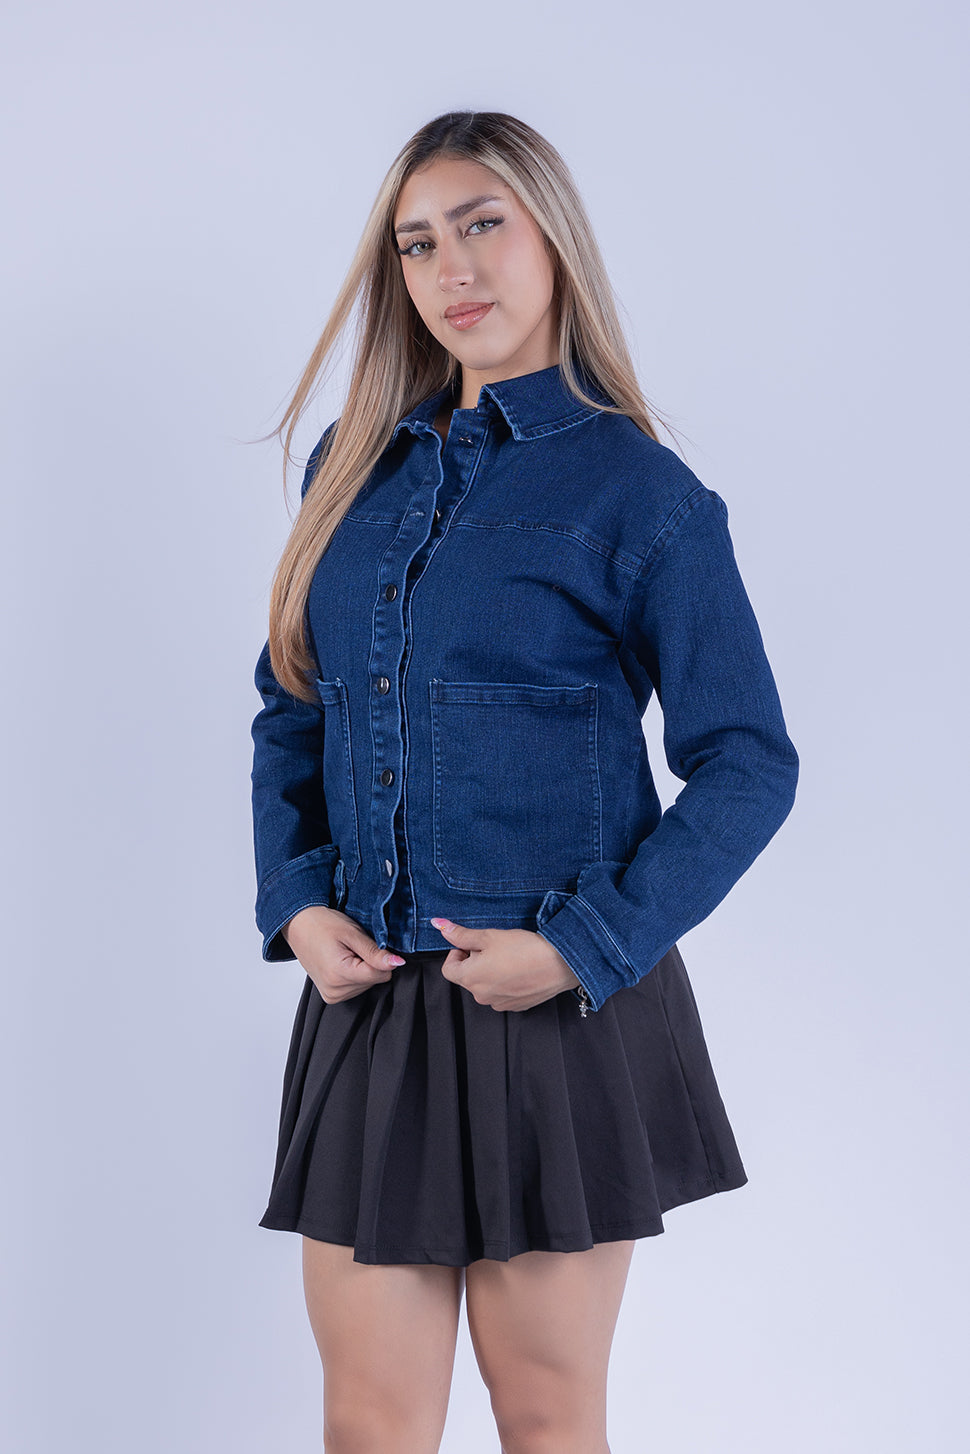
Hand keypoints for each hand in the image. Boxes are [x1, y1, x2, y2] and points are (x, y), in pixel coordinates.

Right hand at [283, 905, 404, 1003]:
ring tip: (345, 952)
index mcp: (340, 974)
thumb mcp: (352, 934)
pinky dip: (354, 975)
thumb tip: (398, 963)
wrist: (298, 924)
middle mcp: (335, 991)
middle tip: (353, 947)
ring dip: (362, 968)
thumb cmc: (322, 924)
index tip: (371, 944)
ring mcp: (331, 996)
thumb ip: (375, 953)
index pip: (381, 974)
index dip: (382, 957)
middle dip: (370, 962)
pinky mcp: (330, 996)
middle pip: (375, 980)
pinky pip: (356, 988)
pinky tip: (341, 961)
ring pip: (367, 985)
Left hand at [430, 918, 580, 1011]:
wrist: (560, 964)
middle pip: (467, 977)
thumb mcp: (489, 935)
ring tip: (511, 958)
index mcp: (470, 978)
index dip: (458, 952)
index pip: (448, 968)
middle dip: (476, 961)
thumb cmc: (524, 948)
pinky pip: (501, 993)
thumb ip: (461, 934)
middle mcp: (481, 996)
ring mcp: (499, 1004)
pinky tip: (520, 970)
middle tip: (495, 947)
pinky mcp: (516, 1006)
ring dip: (491, 972)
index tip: (474, 944)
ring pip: (485, 985)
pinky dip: (506, 982)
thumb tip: (439, 926)